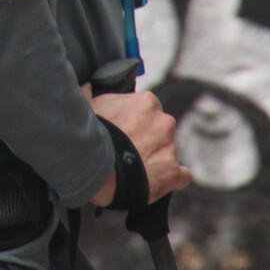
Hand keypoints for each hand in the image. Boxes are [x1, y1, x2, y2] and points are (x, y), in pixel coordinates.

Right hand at [84, 88, 192, 208]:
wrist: (94, 167)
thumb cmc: (90, 134)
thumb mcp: (88, 107)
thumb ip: (91, 96)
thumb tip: (87, 87)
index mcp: (147, 102)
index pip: (147, 110)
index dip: (134, 122)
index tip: (123, 132)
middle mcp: (164, 122)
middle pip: (160, 130)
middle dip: (148, 139)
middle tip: (128, 151)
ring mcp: (170, 148)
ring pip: (167, 151)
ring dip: (155, 158)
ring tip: (135, 170)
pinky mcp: (172, 172)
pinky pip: (182, 175)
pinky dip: (172, 178)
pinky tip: (158, 182)